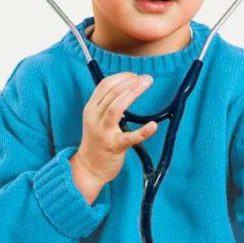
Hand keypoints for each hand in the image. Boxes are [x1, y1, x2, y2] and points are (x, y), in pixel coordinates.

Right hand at [70, 72, 156, 203]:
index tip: (134, 75)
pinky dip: (143, 131)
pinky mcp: (114, 147)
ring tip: (146, 85)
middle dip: (131, 83)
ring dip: (132, 93)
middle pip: (112, 93)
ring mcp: (103, 133)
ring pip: (116, 108)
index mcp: (90, 109)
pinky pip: (130, 138)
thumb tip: (127, 88)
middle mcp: (95, 118)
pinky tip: (154, 125)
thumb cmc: (97, 141)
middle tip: (147, 78)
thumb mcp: (95, 119)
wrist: (89, 167)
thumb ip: (106, 105)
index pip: (104, 86)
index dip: (121, 77)